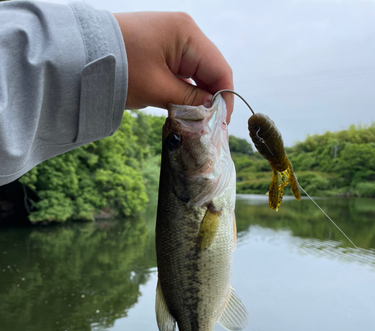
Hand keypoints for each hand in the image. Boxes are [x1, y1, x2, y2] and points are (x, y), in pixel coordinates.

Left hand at [113, 12, 233, 122]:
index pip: (219, 69)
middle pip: (209, 70)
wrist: (80, 55)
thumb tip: (211, 112)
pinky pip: (180, 71)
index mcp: (188, 34)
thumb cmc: (120, 68)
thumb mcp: (158, 89)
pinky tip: (183, 107)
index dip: (224, 99)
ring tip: (197, 121)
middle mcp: (184, 32)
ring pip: (195, 73)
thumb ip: (190, 101)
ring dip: (197, 96)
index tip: (221, 124)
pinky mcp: (160, 49)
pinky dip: (183, 90)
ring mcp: (171, 39)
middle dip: (211, 99)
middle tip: (210, 128)